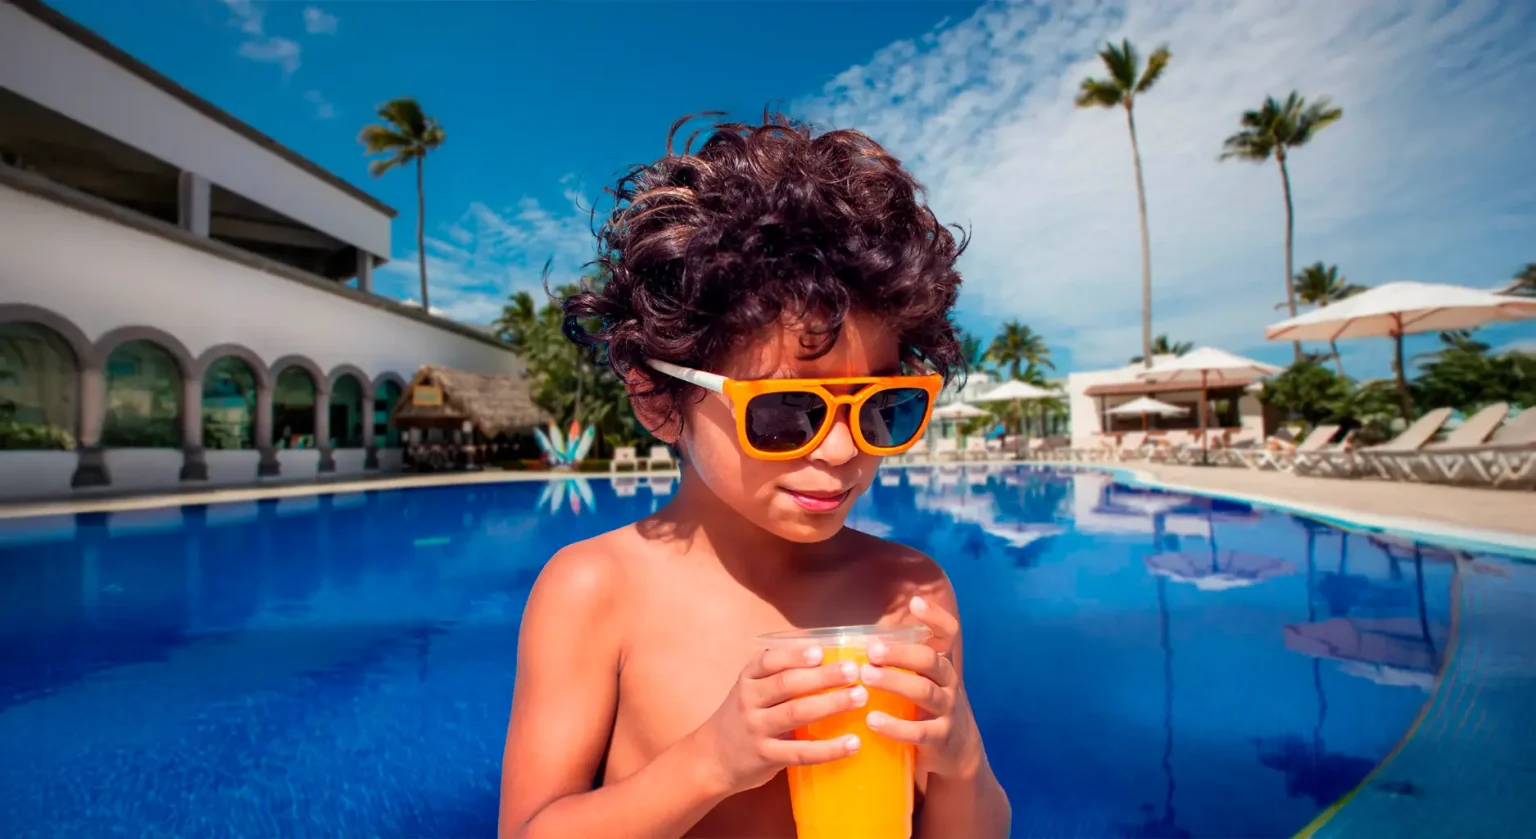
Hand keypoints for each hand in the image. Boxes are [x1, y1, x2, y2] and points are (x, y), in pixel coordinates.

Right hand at [687, 644, 868, 795]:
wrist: (712, 759)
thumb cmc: (743, 717)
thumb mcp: (751, 691)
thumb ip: (779, 677)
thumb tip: (831, 658)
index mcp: (748, 679)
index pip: (769, 661)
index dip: (795, 655)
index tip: (820, 651)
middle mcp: (749, 700)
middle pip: (787, 684)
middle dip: (822, 676)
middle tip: (853, 670)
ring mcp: (757, 729)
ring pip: (796, 713)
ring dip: (830, 704)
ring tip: (859, 697)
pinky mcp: (767, 756)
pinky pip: (801, 752)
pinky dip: (829, 748)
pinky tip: (852, 743)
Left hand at [861, 595, 982, 778]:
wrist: (957, 752)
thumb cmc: (927, 708)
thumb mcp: (923, 680)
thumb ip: (902, 661)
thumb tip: (855, 637)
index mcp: (941, 664)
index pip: (948, 634)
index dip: (936, 617)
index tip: (916, 602)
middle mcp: (948, 682)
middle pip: (930, 661)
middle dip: (900, 654)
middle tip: (871, 650)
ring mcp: (947, 710)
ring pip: (924, 692)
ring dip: (894, 682)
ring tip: (866, 677)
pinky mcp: (940, 738)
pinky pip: (919, 732)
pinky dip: (896, 726)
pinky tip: (872, 720)